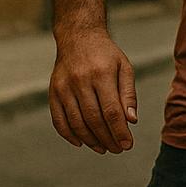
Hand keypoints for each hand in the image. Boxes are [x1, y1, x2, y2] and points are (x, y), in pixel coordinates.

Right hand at [49, 27, 137, 153]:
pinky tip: (81, 143)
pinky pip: (58, 119)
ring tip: (103, 148)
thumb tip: (132, 121)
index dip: (119, 131)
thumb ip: (128, 94)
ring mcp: (63, 87)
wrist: (78, 37)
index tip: (128, 145)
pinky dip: (68, 134)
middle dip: (107, 139)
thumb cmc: (106, 55)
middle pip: (93, 119)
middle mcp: (80, 81)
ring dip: (90, 140)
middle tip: (118, 149)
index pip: (111, 111)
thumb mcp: (124, 68)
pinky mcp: (53, 91)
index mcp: (101, 74)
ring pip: (76, 122)